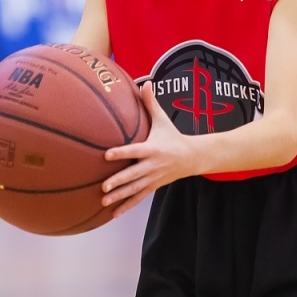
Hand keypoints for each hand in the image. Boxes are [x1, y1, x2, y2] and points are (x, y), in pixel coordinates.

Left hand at [101, 85, 197, 217]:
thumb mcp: (164, 120)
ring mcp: (153, 178)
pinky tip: (113, 214)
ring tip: (104, 202)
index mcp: (153, 149)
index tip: (107, 155)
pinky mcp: (153, 187)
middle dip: (119, 181)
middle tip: (103, 186)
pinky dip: (126, 206)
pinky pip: (138, 198)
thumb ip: (151, 103)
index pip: (135, 151)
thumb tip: (145, 82)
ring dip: (119, 197)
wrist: (193, 158)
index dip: (121, 153)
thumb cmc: (173, 137)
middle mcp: (152, 165)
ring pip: (134, 189)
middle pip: (134, 175)